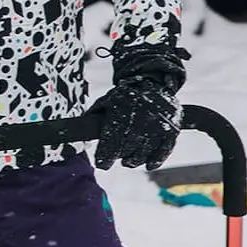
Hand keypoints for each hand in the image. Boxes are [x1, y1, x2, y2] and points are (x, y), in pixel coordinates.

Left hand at [90, 43, 186, 171]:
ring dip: (133, 160)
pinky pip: (164, 151)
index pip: (111, 141)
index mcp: (121, 111)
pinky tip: (148, 164)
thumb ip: (93, 116)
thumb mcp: (106, 101)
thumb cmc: (125, 96)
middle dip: (118, 157)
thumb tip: (75, 131)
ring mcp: (157, 125)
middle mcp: (140, 119)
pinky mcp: (171, 129)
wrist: (153, 82)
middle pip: (126, 150)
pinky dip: (156, 160)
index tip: (102, 164)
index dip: (105, 156)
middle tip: (115, 157)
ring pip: (143, 153)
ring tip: (128, 160)